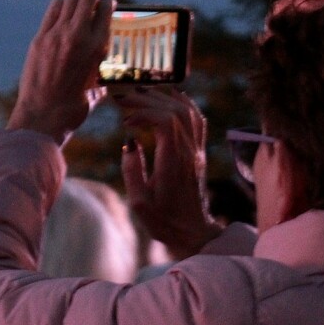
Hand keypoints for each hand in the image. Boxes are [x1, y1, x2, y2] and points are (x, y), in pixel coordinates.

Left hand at [7, 0, 114, 145]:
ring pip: (68, 0)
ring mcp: (57, 35)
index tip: (106, 6)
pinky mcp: (40, 39)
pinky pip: (52, 11)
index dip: (108, 3)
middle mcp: (78, 36)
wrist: (43, 116)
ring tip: (75, 12)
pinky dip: (59, 10)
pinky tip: (61, 20)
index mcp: (98, 47)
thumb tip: (106, 69)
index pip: (105, 7)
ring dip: (75, 2)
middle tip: (90, 7)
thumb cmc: (74, 108)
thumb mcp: (97, 87)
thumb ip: (102, 71)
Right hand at [114, 88, 222, 259]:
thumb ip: (132, 172)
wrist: (192, 232)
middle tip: (124, 97)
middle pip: (174, 110)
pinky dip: (184, 103)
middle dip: (148, 99)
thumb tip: (129, 142)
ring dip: (164, 97)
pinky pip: (197, 120)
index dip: (144, 112)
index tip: (125, 120)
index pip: (165, 122)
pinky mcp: (199, 152)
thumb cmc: (163, 221)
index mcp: (173, 163)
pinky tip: (171, 95)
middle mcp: (188, 152)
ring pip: (187, 111)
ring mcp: (196, 151)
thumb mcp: (139, 203)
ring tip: (141, 93)